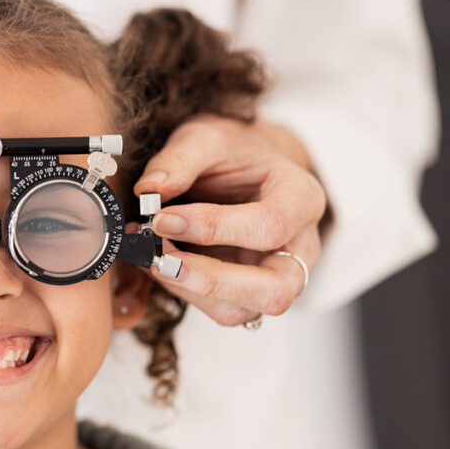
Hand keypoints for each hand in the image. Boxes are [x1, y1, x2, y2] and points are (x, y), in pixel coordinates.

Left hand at [133, 114, 326, 325]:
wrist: (240, 167)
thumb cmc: (229, 153)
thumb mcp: (204, 138)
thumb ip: (178, 160)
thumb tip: (149, 190)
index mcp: (301, 198)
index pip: (270, 226)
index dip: (213, 227)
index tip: (162, 219)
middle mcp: (300, 246)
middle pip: (275, 289)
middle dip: (211, 280)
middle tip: (160, 258)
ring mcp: (278, 276)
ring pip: (243, 311)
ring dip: (190, 290)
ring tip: (153, 257)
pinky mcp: (249, 294)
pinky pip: (220, 311)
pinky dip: (184, 293)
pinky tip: (160, 263)